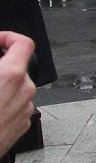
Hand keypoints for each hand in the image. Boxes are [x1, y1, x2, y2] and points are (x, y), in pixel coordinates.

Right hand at [0, 31, 36, 156]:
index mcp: (11, 75)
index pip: (24, 43)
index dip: (8, 37)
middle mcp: (25, 91)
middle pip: (17, 68)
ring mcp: (25, 109)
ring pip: (16, 88)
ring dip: (0, 88)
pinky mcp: (23, 125)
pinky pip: (15, 106)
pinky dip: (2, 104)